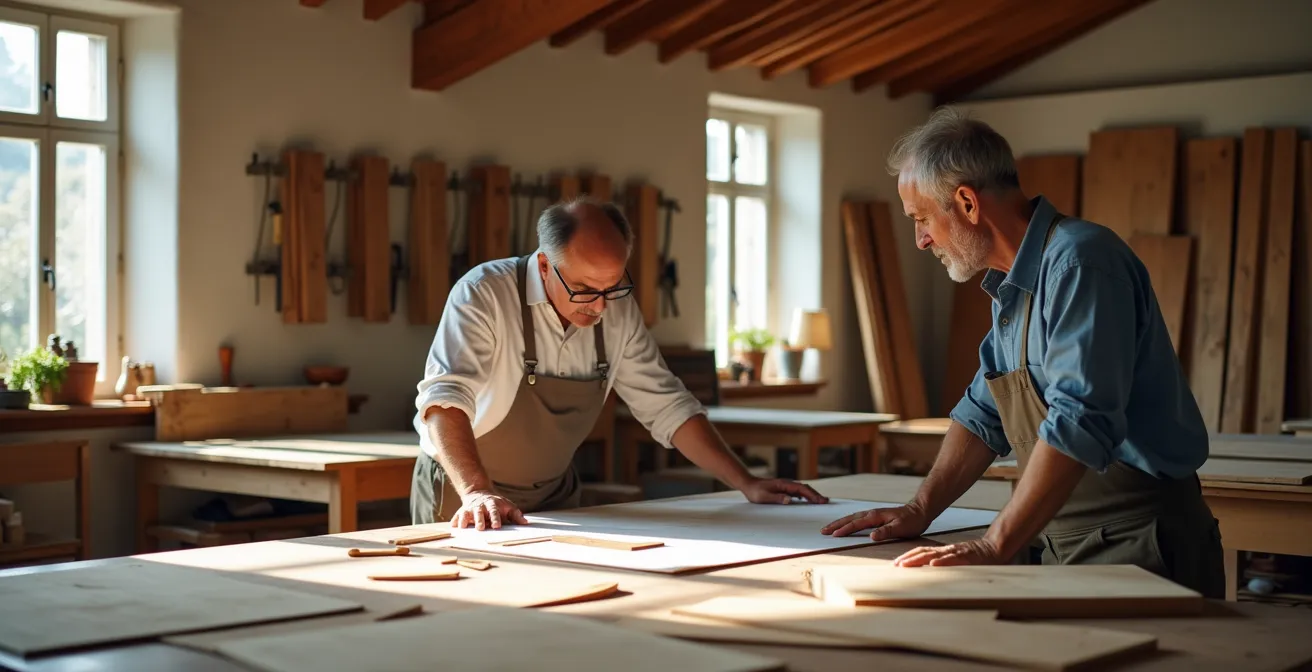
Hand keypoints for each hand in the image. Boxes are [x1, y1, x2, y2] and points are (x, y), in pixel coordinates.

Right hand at [450, 491, 528, 530]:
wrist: (478, 492)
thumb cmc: (496, 504)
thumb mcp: (507, 507)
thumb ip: (515, 515)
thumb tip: (525, 523)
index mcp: (492, 504)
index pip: (494, 511)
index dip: (495, 518)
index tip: (497, 526)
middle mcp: (480, 506)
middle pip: (479, 512)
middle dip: (479, 520)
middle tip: (481, 528)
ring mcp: (470, 508)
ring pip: (466, 514)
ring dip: (465, 520)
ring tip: (463, 527)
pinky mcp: (461, 512)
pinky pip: (456, 516)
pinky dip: (454, 521)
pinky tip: (453, 526)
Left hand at [740, 478, 828, 504]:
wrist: (749, 484)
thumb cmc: (755, 492)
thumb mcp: (764, 497)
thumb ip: (777, 498)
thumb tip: (790, 500)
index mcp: (784, 485)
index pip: (802, 489)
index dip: (812, 495)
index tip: (821, 501)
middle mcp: (787, 483)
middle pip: (805, 488)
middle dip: (816, 494)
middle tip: (825, 502)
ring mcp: (786, 485)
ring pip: (802, 489)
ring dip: (811, 494)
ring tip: (820, 501)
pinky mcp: (784, 488)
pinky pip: (797, 491)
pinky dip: (805, 495)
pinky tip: (807, 500)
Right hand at [821, 502, 929, 539]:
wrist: (919, 511)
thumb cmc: (911, 521)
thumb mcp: (900, 528)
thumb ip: (886, 531)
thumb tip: (871, 536)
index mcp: (875, 516)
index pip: (856, 524)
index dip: (844, 530)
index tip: (834, 535)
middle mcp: (871, 514)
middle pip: (849, 519)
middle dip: (836, 525)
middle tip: (823, 531)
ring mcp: (872, 514)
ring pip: (852, 518)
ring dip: (840, 523)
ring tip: (829, 528)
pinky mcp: (875, 517)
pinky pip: (857, 519)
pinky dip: (848, 522)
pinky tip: (845, 525)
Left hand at [890, 537, 1005, 566]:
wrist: (993, 549)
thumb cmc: (974, 558)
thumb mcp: (955, 561)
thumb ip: (943, 565)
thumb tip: (928, 571)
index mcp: (942, 552)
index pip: (921, 551)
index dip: (908, 556)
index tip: (896, 563)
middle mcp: (945, 551)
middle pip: (923, 552)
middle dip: (908, 558)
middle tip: (895, 565)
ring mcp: (955, 553)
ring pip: (933, 555)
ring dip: (918, 559)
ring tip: (906, 564)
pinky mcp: (965, 557)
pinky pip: (952, 559)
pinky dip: (942, 562)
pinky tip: (933, 564)